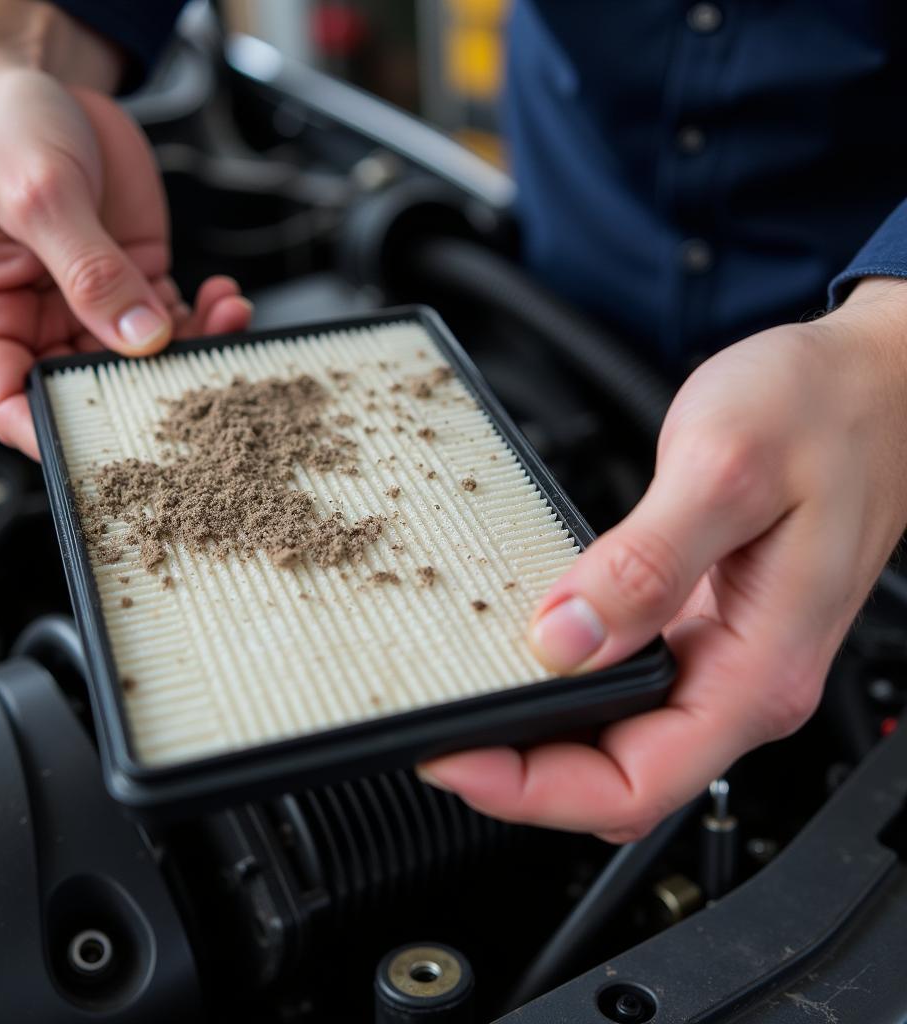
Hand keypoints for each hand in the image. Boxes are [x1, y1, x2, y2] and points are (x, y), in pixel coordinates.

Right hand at [0, 11, 250, 457]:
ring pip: (144, 364)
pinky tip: (225, 299)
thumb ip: (91, 271)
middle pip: (90, 391)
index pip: (11, 404)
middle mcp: (34, 324)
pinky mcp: (131, 288)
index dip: (57, 436)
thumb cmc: (4, 130)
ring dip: (193, 353)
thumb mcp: (40, 195)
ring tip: (226, 323)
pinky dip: (207, 321)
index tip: (115, 451)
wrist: (45, 85)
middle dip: (149, 394)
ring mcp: (87, 310)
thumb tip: (142, 339)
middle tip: (202, 385)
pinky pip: (174, 325)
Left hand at [421, 279, 906, 840]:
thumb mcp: (724, 472)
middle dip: (523, 772)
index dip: (534, 788)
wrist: (870, 382)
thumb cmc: (823, 411)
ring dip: (540, 733)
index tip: (455, 759)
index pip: (635, 784)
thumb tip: (565, 642)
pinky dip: (567, 685)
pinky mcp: (703, 625)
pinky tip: (525, 652)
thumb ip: (645, 565)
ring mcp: (720, 656)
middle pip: (618, 775)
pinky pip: (625, 685)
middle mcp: (741, 679)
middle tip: (441, 733)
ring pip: (618, 737)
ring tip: (467, 699)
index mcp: (756, 670)